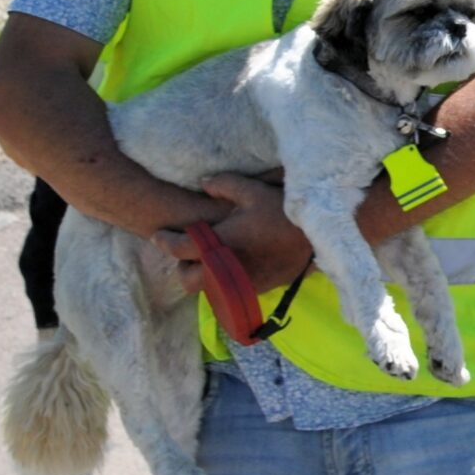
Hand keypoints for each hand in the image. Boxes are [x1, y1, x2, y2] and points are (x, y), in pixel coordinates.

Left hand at [153, 173, 311, 297]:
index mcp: (220, 245)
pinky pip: (226, 290)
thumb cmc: (282, 214)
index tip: (158, 235)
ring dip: (202, 275)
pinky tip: (235, 263)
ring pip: (205, 289)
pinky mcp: (254, 290)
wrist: (315, 240)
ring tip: (213, 257)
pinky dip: (222, 279)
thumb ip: (224, 185)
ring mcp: (239, 283)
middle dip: (184, 266)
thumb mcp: (254, 191)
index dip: (165, 241)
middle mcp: (224, 269)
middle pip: (187, 279)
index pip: (180, 248)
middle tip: (191, 250)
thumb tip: (203, 184)